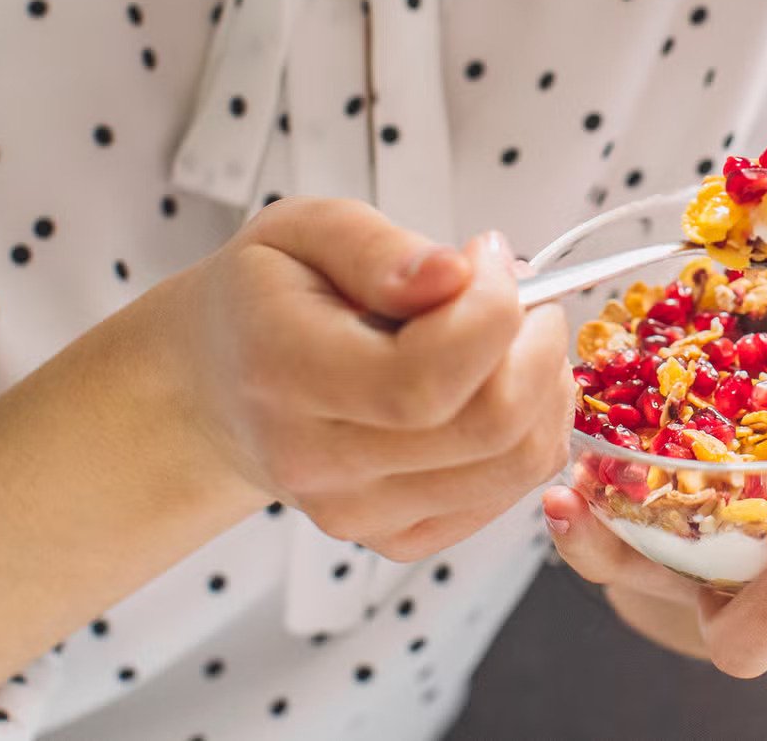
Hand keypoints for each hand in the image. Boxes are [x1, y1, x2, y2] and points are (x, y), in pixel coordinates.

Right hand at [159, 197, 572, 561]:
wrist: (221, 384)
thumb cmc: (266, 297)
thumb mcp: (300, 229)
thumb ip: (378, 247)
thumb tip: (455, 273)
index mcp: (285, 374)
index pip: (427, 376)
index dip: (491, 308)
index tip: (487, 254)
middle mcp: (320, 462)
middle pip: (490, 425)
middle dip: (535, 342)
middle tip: (520, 290)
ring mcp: (359, 512)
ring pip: (516, 462)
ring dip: (545, 384)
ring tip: (513, 332)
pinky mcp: (397, 536)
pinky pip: (510, 489)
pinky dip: (532, 428)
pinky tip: (497, 382)